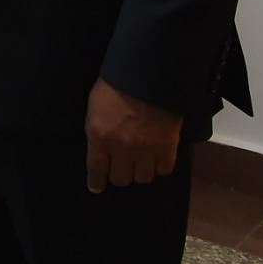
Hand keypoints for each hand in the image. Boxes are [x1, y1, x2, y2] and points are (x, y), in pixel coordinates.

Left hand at [85, 78, 182, 192]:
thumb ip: (97, 132)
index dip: (97, 182)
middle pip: (121, 179)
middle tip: (122, 166)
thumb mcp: (95, 108)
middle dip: (120, 174)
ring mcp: (146, 149)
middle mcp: (122, 148)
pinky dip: (160, 166)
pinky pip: (164, 170)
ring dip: (141, 171)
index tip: (97, 187)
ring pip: (143, 178)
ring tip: (140, 160)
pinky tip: (157, 157)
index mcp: (99, 137)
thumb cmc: (116, 86)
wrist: (147, 76)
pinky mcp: (167, 147)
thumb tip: (100, 149)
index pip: (96, 169)